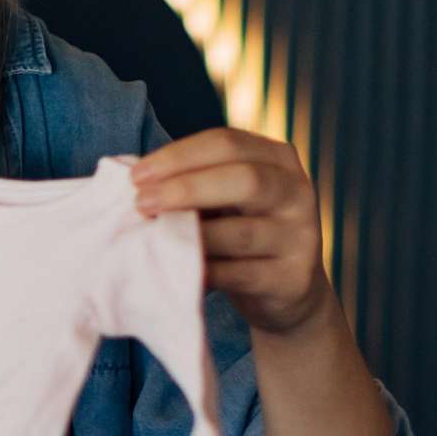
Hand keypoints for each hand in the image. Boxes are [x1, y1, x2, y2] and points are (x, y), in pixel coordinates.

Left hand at [131, 128, 334, 334]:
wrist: (287, 292)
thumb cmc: (241, 231)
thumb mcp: (225, 198)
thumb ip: (195, 182)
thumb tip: (137, 180)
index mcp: (278, 158)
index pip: (227, 143)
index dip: (178, 156)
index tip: (135, 176)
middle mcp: (296, 191)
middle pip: (244, 179)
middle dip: (185, 188)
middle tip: (141, 203)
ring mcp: (300, 236)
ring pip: (241, 232)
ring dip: (191, 235)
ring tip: (153, 238)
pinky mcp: (292, 279)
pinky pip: (240, 274)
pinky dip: (205, 272)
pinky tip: (178, 269)